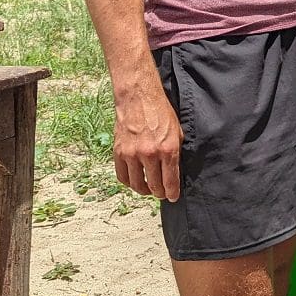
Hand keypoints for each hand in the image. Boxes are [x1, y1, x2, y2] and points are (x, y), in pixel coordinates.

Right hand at [114, 76, 183, 200]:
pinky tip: (135, 181)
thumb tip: (175, 171)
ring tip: (148, 189)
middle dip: (160, 193)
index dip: (172, 193)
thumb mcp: (177, 131)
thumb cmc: (160, 112)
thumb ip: (175, 152)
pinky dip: (129, 182)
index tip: (173, 197)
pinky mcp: (119, 152)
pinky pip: (122, 176)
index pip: (170, 181)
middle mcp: (150, 154)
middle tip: (162, 194)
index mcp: (168, 149)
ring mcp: (132, 154)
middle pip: (154, 186)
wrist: (138, 98)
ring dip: (144, 190)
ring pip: (137, 184)